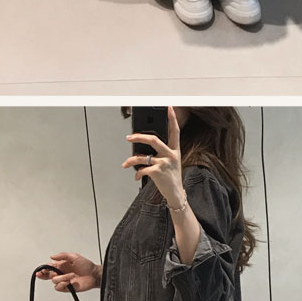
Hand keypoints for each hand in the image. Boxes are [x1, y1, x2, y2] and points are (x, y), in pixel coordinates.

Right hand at [36, 255, 100, 295]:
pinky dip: (62, 284)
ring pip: (54, 281)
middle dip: (43, 275)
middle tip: (42, 274)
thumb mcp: (74, 256)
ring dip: (62, 278)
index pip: (48, 267)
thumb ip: (62, 255)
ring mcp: (64, 280)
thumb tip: (52, 256)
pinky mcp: (67, 287)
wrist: (94, 275)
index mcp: (61, 265)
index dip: (43, 268)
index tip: (42, 269)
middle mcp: (61, 273)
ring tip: (71, 275)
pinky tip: (69, 282)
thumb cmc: (86, 265)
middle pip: (47, 275)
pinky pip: (59, 287)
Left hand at [124, 107, 186, 228]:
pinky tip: (137, 176)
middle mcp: (171, 154)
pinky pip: (142, 169)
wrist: (175, 193)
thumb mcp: (170, 162)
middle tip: (129, 137)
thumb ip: (161, 152)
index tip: (169, 107)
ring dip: (131, 160)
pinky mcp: (157, 171)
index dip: (172, 118)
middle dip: (139, 137)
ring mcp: (164, 163)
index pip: (175, 131)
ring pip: (143, 156)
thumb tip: (142, 146)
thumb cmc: (171, 176)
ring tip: (126, 163)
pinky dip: (137, 173)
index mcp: (175, 150)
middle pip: (153, 140)